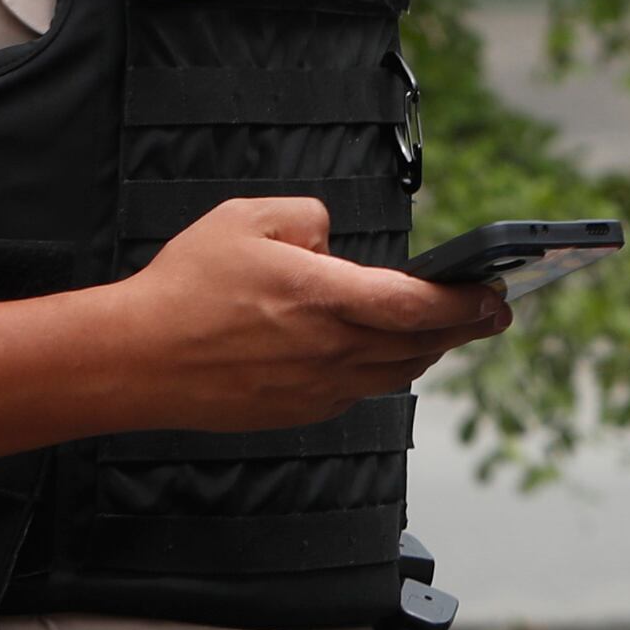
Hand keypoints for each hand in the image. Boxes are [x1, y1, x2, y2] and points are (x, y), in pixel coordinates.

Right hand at [115, 198, 505, 432]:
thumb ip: (307, 218)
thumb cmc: (184, 288)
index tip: (494, 295)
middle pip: (420, 345)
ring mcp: (316, 388)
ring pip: (395, 373)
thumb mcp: (246, 219)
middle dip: (463, 328)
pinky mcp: (298, 410)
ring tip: (444, 330)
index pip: (417, 305)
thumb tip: (333, 240)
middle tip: (492, 313)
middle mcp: (329, 350)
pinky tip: (383, 354)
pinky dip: (383, 370)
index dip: (464, 302)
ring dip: (427, 351)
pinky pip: (358, 390)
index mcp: (323, 298)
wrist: (135, 361)